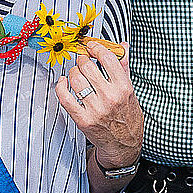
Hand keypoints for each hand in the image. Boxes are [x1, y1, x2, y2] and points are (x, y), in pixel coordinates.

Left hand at [56, 40, 142, 169]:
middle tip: (83, 60)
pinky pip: (65, 97)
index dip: (96, 47)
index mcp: (123, 88)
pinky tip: (63, 82)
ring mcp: (95, 109)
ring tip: (76, 73)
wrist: (123, 145)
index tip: (91, 46)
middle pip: (88, 66)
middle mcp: (110, 98)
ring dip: (72, 72)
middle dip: (82, 59)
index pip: (107, 58)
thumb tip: (122, 46)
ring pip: (75, 79)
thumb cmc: (128, 117)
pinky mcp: (83, 119)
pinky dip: (61, 86)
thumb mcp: (131, 91)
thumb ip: (124, 67)